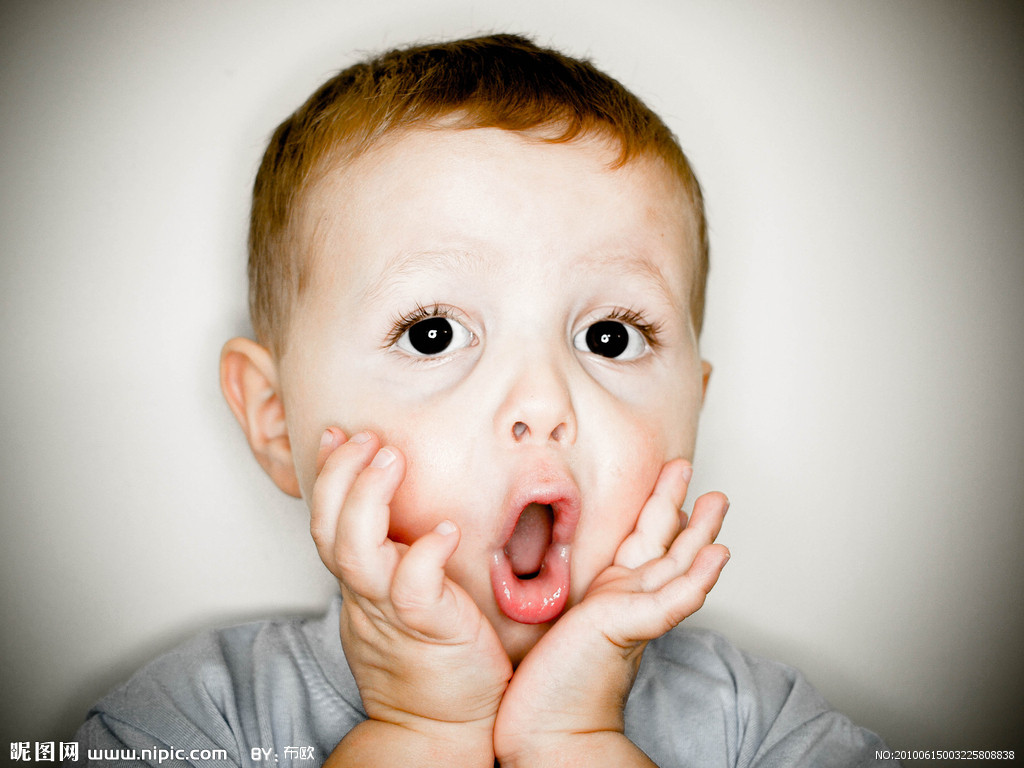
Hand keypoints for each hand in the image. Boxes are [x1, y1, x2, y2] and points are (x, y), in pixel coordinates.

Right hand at [311, 429, 510, 764]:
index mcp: (362, 583)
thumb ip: (397, 559)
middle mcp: (367, 593)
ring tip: (390, 457)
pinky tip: (446, 529)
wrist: (441, 727)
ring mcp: (392, 611)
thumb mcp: (401, 601)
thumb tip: (412, 516)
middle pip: (329, 527)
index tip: (337, 435)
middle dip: (339, 475)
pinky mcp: (428, 628)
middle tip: (362, 437)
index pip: (328, 520)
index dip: (327, 476)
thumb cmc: (433, 662)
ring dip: (368, 497)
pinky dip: (426, 553)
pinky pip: (414, 587)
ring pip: (357, 550)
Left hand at [493, 460, 728, 765]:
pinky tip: (718, 557)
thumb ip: (577, 593)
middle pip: (668, 548)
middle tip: (703, 480)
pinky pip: (672, 601)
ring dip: (701, 534)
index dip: (659, 513)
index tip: (671, 485)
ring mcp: (634, 615)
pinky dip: (697, 578)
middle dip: (686, 513)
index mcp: (613, 596)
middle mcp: (629, 602)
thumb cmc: (548, 683)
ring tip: (718, 500)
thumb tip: (562, 558)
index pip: (643, 546)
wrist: (546, 729)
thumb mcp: (559, 618)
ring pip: (677, 566)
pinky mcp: (630, 628)